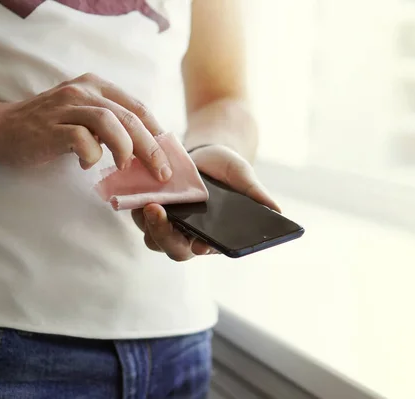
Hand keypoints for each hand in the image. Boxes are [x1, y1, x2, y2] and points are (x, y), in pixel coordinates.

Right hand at [0, 73, 171, 181]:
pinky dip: (90, 155)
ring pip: (110, 122)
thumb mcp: (81, 117)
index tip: (168, 157)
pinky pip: (82, 139)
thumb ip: (108, 126)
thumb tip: (142, 151)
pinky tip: (84, 165)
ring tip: (126, 167)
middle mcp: (83, 91)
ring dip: (125, 149)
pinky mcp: (51, 126)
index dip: (157, 133)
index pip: (137, 107)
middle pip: (129, 116)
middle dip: (151, 147)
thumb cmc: (45, 128)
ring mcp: (66, 106)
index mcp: (95, 87)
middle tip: (161, 172)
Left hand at [131, 145, 280, 261]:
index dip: (199, 248)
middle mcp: (186, 235)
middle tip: (157, 212)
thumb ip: (256, 194)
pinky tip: (138, 190)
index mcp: (210, 236)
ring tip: (147, 202)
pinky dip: (136, 205)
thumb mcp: (244, 178)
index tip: (199, 244)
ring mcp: (166, 222)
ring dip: (146, 221)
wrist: (206, 155)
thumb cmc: (228, 172)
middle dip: (163, 233)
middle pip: (171, 246)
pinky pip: (138, 214)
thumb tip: (278, 211)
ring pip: (151, 235)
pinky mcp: (149, 207)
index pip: (202, 249)